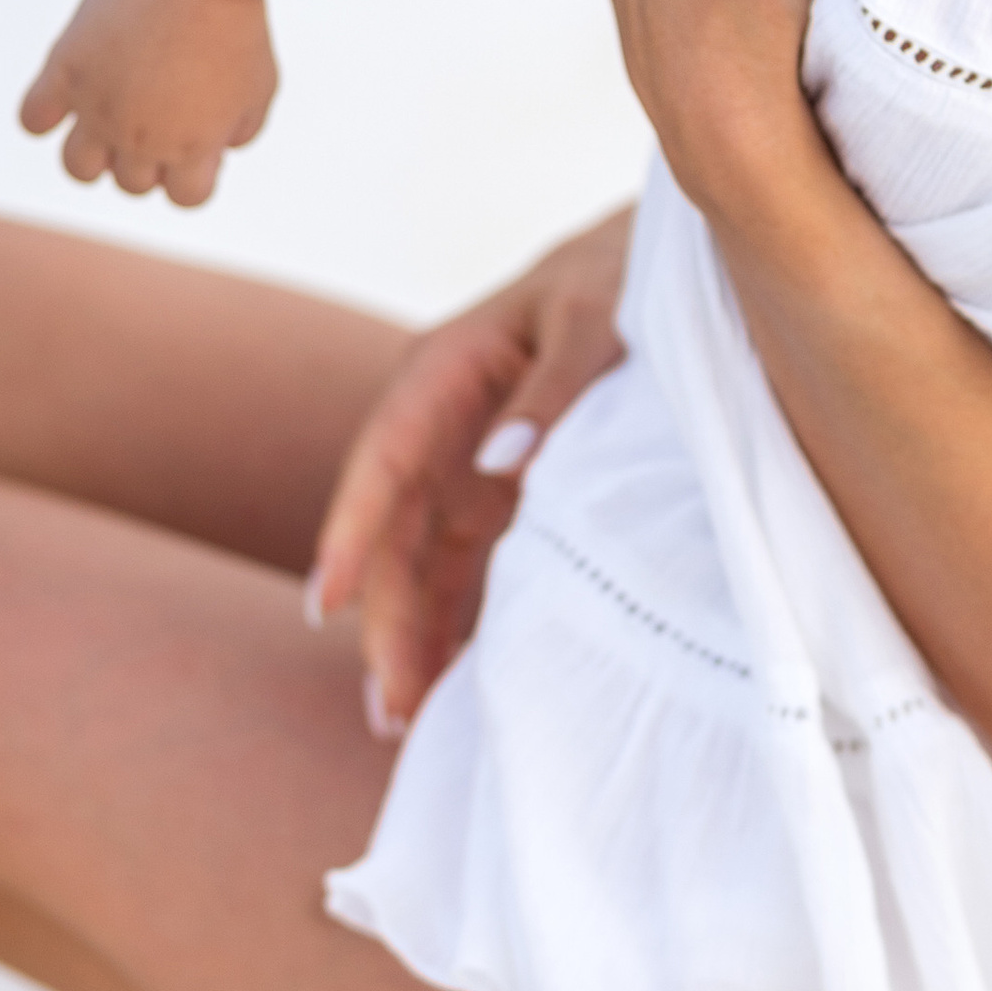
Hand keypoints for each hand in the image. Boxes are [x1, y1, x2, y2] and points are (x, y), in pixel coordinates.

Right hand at [19, 0, 276, 205]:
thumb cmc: (234, 22)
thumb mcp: (261, 85)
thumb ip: (241, 129)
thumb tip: (218, 151)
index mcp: (193, 147)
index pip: (184, 199)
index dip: (192, 173)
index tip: (197, 135)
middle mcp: (141, 137)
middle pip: (132, 183)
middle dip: (148, 155)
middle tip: (160, 107)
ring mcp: (99, 107)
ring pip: (78, 168)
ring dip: (95, 153)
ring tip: (111, 115)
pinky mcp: (65, 70)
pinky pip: (33, 120)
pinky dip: (43, 117)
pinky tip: (67, 93)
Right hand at [307, 214, 633, 730]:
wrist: (666, 265)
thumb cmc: (623, 280)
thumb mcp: (597, 321)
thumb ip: (554, 393)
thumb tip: (501, 469)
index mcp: (444, 371)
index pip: (382, 463)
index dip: (348, 535)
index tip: (325, 607)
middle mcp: (441, 425)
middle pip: (395, 535)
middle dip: (384, 622)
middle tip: (390, 709)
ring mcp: (470, 464)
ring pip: (423, 563)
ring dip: (412, 637)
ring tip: (407, 725)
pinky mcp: (504, 494)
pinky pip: (468, 567)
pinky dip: (459, 622)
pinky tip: (455, 687)